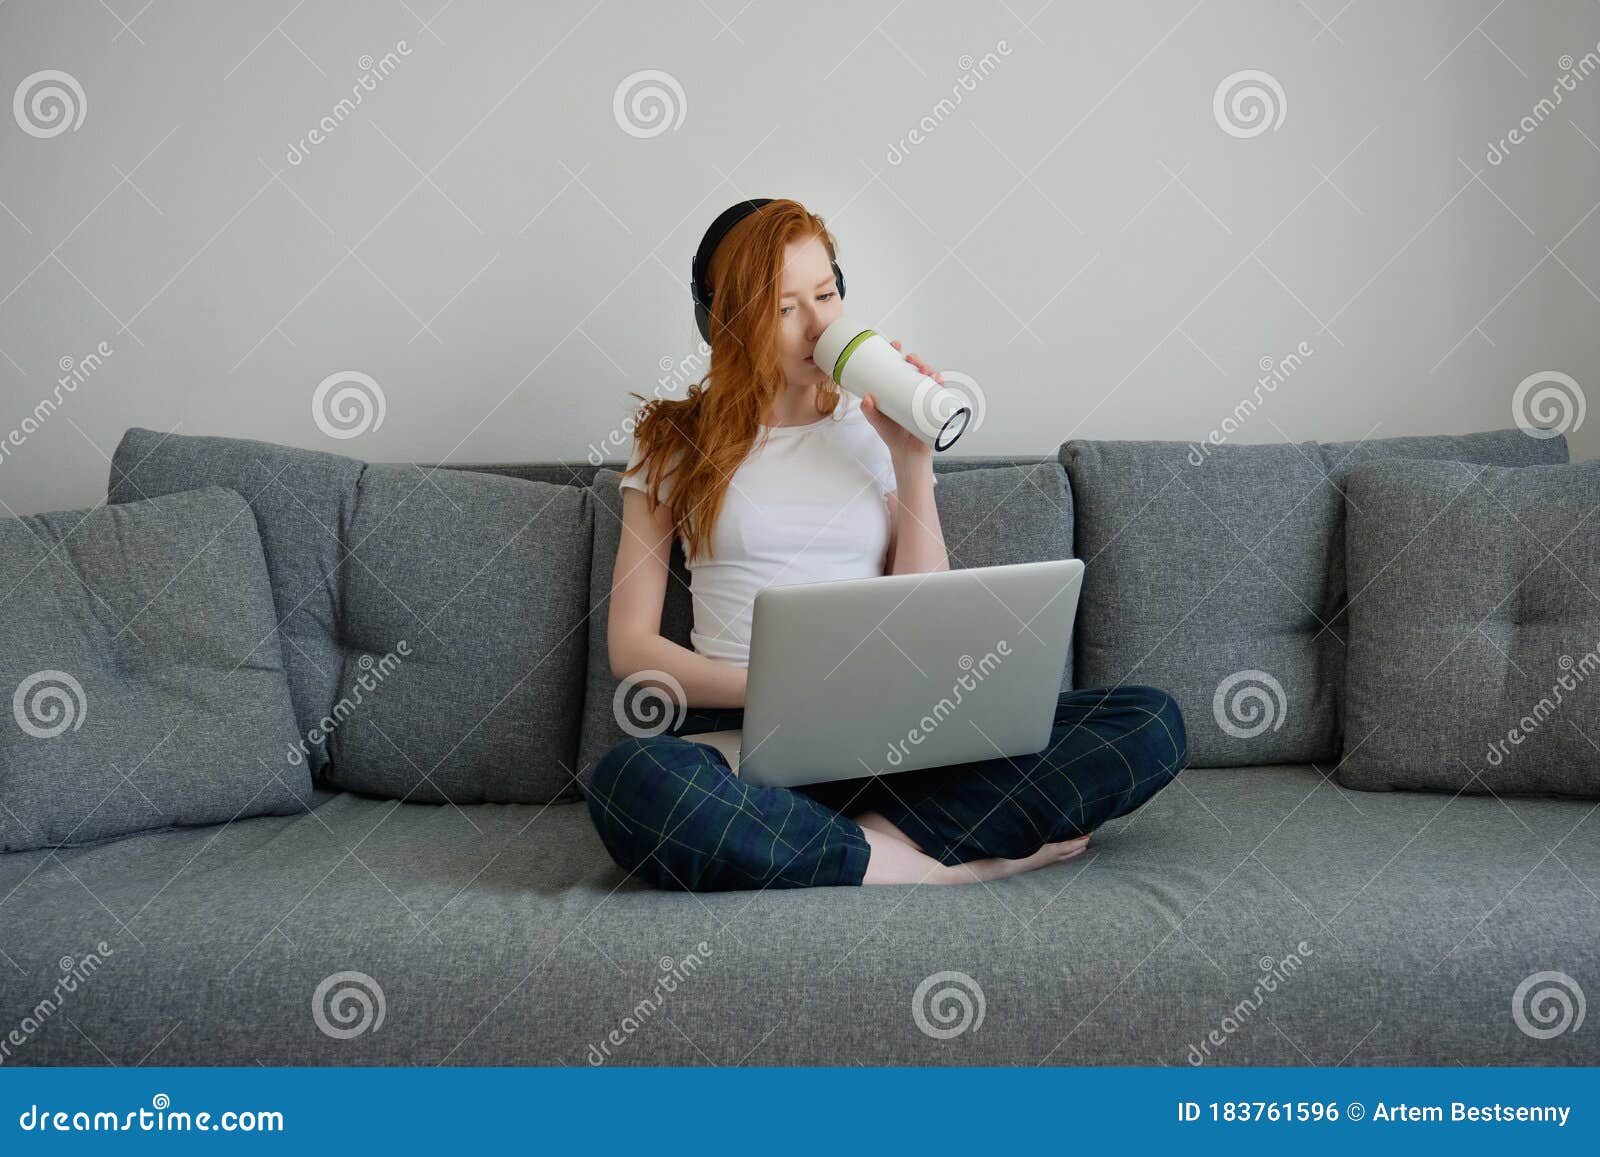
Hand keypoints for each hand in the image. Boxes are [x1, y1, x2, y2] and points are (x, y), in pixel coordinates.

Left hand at [859, 339, 939, 462]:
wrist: (906, 453)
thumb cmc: (892, 434)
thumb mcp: (877, 421)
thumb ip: (869, 411)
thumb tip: (867, 398)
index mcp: (899, 389)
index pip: (900, 366)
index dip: (899, 353)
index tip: (895, 345)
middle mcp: (914, 391)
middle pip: (917, 369)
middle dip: (916, 360)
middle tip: (911, 359)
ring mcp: (925, 400)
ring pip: (930, 379)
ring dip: (930, 370)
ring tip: (925, 370)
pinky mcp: (935, 410)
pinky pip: (940, 395)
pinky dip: (941, 386)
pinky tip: (938, 380)